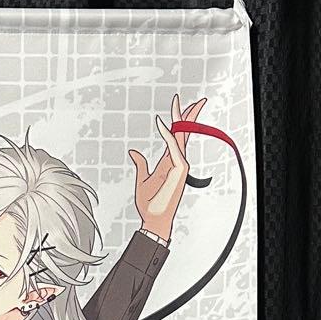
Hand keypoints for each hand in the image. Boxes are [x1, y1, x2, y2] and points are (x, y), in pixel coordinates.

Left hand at [128, 94, 206, 242]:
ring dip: (181, 120)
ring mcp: (179, 165)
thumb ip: (140, 164)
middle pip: (183, 133)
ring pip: (182, 136)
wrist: (153, 220)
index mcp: (168, 161)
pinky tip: (163, 125)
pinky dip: (168, 136)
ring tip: (178, 104)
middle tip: (186, 99)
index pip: (175, 136)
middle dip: (185, 115)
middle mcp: (176, 161)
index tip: (175, 106)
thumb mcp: (141, 180)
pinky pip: (174, 148)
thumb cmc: (150, 204)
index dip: (175, 120)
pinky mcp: (179, 171)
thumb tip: (134, 152)